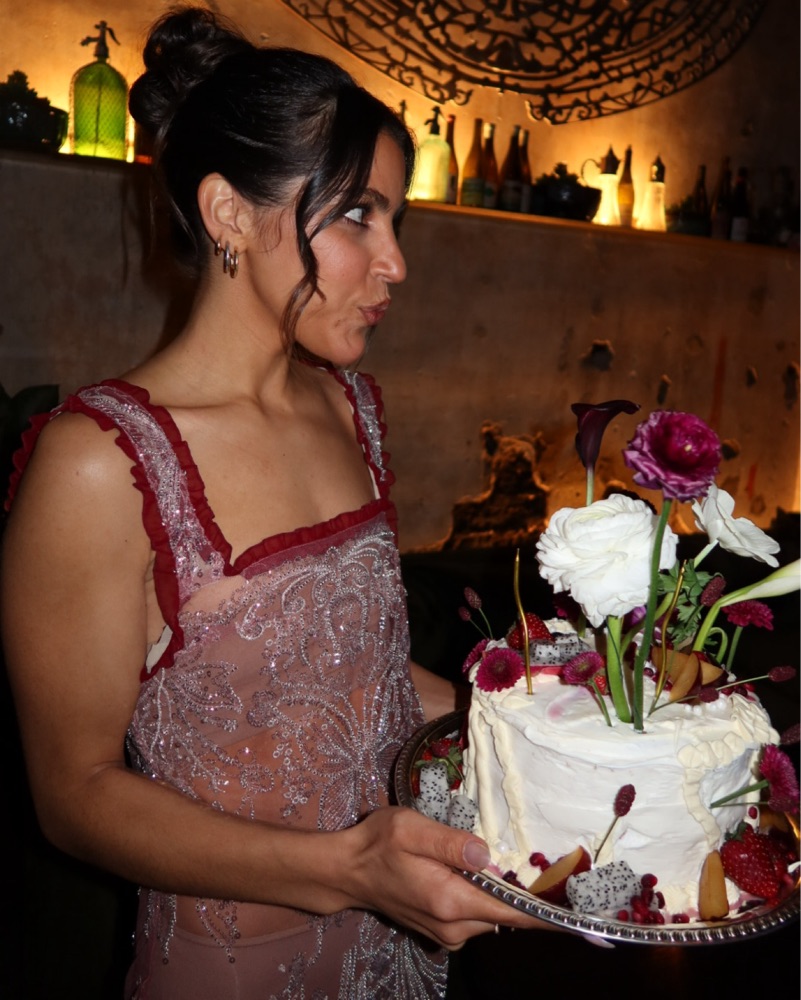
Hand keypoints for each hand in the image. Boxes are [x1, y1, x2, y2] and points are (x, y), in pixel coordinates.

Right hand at [337, 806, 546, 948]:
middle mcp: (454, 927)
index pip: (512, 914)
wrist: (347, 870)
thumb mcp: (412, 829)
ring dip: (498, 891)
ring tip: (491, 857)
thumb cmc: (378, 843)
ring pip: (491, 914)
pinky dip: (483, 897)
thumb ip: (451, 842)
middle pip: (506, 913)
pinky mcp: (441, 929)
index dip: (548, 916)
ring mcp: (446, 932)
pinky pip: (475, 916)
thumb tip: (487, 855)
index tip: (580, 917)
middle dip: (521, 889)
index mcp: (451, 901)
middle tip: (536, 858)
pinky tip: (469, 871)